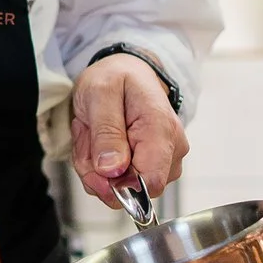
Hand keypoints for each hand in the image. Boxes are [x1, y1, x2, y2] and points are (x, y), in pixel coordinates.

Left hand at [70, 54, 188, 211]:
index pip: (150, 182)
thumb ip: (106, 132)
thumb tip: (113, 170)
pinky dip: (99, 167)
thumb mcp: (100, 94)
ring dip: (95, 167)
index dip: (116, 183)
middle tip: (90, 135)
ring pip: (120, 189)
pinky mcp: (152, 167)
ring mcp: (165, 160)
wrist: (126, 72)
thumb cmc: (116, 78)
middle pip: (131, 190)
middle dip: (98, 171)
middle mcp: (172, 149)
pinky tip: (100, 142)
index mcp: (161, 129)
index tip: (95, 162)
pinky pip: (117, 183)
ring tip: (95, 133)